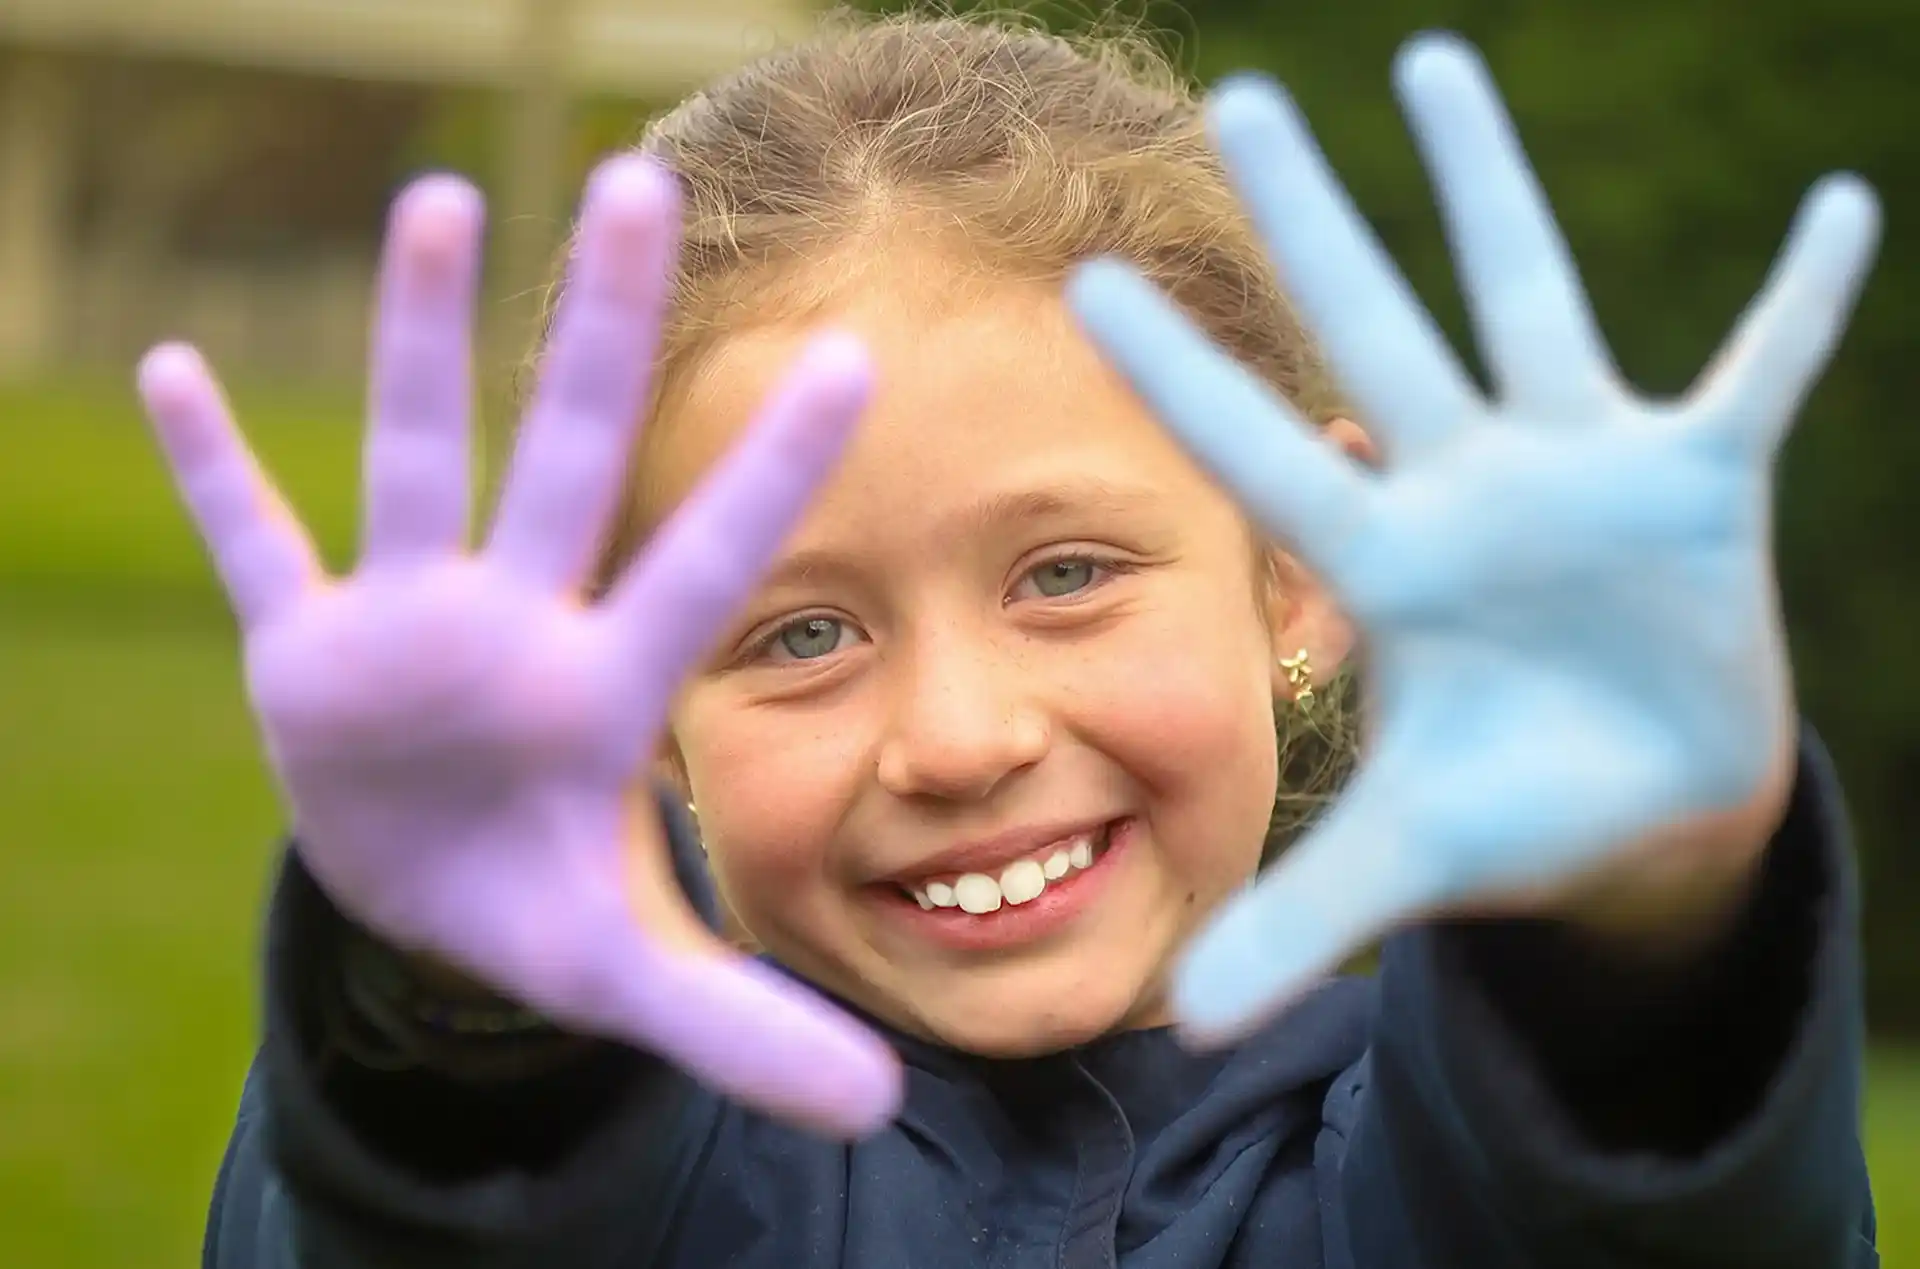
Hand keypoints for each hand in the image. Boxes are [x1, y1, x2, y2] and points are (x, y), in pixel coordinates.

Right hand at [138, 157, 901, 1134]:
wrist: (425, 896)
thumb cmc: (541, 906)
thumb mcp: (632, 978)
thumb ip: (746, 1028)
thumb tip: (880, 1109)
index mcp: (603, 691)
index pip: (704, 560)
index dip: (770, 472)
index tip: (852, 355)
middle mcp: (515, 625)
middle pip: (570, 457)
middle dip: (600, 334)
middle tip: (642, 182)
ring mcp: (406, 623)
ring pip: (414, 459)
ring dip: (416, 342)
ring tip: (438, 198)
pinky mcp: (304, 650)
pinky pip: (256, 547)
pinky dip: (215, 475)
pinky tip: (176, 374)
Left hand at [1070, 34, 1879, 1041]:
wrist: (1638, 809)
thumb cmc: (1507, 815)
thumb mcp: (1404, 860)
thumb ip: (1300, 919)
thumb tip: (1184, 1019)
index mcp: (1387, 565)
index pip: (1262, 450)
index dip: (1182, 375)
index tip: (1087, 278)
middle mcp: (1468, 488)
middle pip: (1378, 325)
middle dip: (1314, 219)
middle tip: (1238, 94)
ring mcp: (1583, 472)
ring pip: (1531, 300)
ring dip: (1488, 188)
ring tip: (1433, 66)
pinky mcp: (1704, 485)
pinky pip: (1762, 371)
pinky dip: (1802, 303)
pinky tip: (1842, 210)